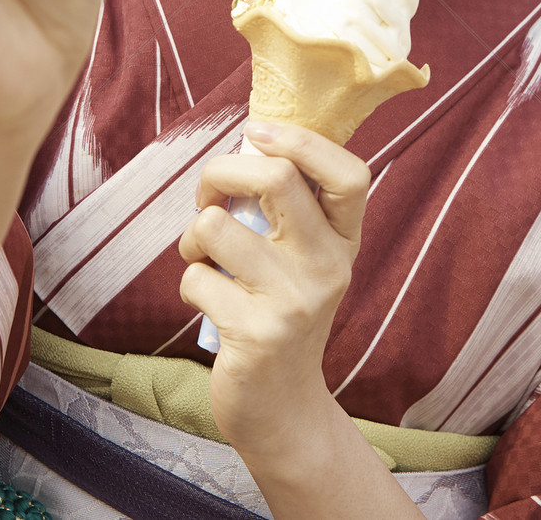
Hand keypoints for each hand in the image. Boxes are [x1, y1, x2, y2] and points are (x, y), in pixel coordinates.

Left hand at [179, 122, 369, 456]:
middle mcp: (329, 267)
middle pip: (277, 178)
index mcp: (344, 240)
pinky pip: (196, 277)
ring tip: (202, 257)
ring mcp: (294, 301)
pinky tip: (209, 304)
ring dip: (192, 236)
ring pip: (217, 226)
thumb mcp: (303, 259)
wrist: (283, 407)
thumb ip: (289, 209)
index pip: (350, 174)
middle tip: (207, 196)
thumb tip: (248, 142)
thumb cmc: (280, 312)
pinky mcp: (256, 334)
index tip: (256, 133)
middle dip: (220, 171)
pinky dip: (190, 282)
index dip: (301, 140)